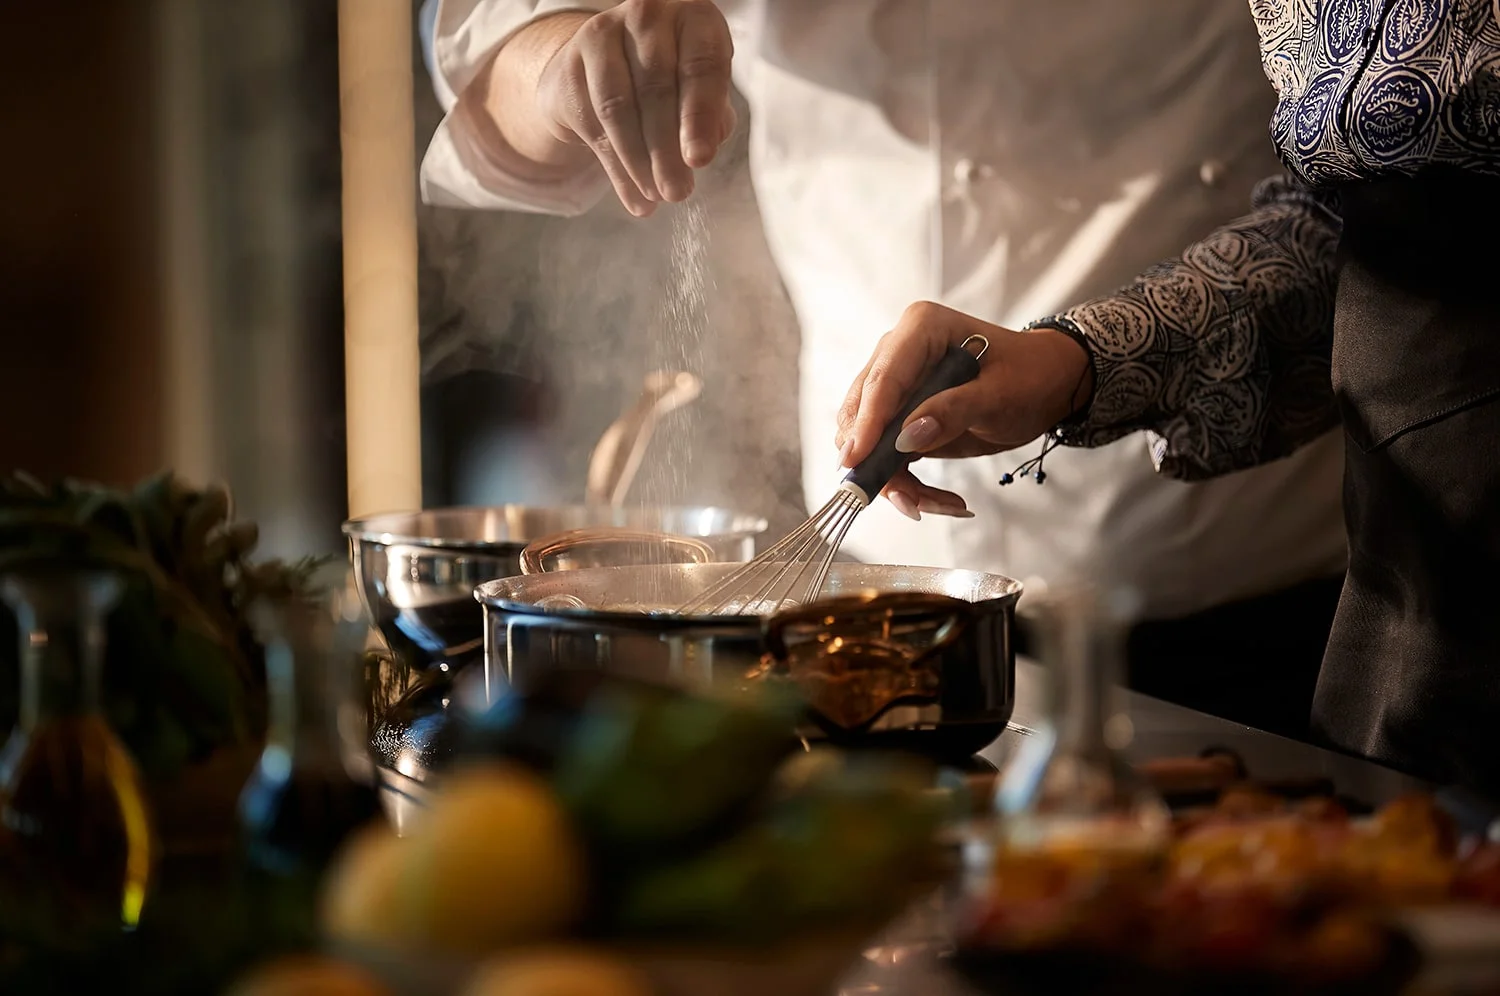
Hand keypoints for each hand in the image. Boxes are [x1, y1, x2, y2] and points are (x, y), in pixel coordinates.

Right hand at [536, 0, 735, 215]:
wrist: (604, 65)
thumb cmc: (670, 77)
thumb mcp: (700, 90)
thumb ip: (711, 117)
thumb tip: (700, 151)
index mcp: (691, 15)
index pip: (701, 65)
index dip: (700, 116)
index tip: (700, 160)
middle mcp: (645, 14)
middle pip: (657, 89)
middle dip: (667, 150)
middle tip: (677, 192)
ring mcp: (601, 35)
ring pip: (619, 109)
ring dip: (639, 162)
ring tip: (656, 196)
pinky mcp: (570, 66)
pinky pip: (593, 126)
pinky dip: (617, 169)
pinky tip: (635, 195)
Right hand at [834, 302, 1092, 519]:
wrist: (1047, 386)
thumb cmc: (1031, 377)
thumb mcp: (1001, 395)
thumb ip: (954, 411)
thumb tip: (906, 439)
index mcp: (920, 329)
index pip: (883, 380)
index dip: (867, 423)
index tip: (856, 461)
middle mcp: (898, 353)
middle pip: (864, 414)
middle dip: (880, 463)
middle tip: (909, 501)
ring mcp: (896, 386)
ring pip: (869, 442)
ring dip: (897, 482)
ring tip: (941, 504)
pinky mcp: (899, 417)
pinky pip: (886, 457)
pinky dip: (907, 484)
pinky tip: (940, 500)